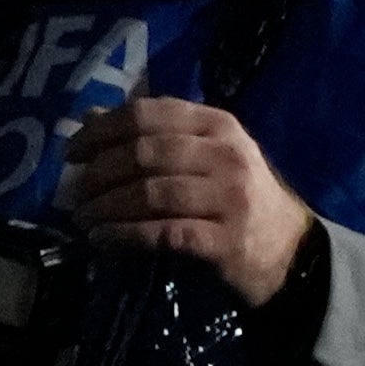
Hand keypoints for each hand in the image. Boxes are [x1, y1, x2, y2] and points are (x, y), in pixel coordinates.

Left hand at [64, 96, 317, 310]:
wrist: (291, 251)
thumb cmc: (238, 197)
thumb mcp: (205, 155)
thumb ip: (154, 135)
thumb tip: (90, 119)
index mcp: (219, 126)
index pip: (147, 114)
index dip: (101, 130)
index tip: (73, 152)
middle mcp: (227, 156)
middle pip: (145, 153)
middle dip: (99, 174)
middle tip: (75, 193)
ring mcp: (230, 198)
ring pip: (150, 194)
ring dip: (105, 207)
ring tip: (83, 219)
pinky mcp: (226, 240)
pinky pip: (162, 233)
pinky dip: (124, 236)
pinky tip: (102, 239)